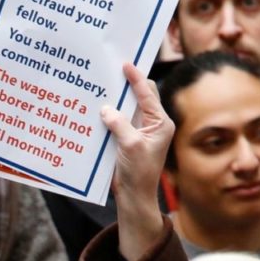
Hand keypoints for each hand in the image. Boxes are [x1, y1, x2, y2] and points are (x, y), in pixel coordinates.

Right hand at [100, 63, 172, 260]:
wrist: (135, 196)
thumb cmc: (139, 173)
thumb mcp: (130, 146)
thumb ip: (120, 124)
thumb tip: (106, 109)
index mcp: (161, 123)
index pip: (148, 94)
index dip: (136, 78)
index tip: (126, 64)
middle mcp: (153, 124)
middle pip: (140, 97)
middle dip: (126, 84)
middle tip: (113, 69)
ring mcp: (140, 131)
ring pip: (128, 108)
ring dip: (116, 99)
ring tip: (103, 86)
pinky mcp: (129, 139)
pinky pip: (119, 121)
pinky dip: (109, 114)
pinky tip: (97, 109)